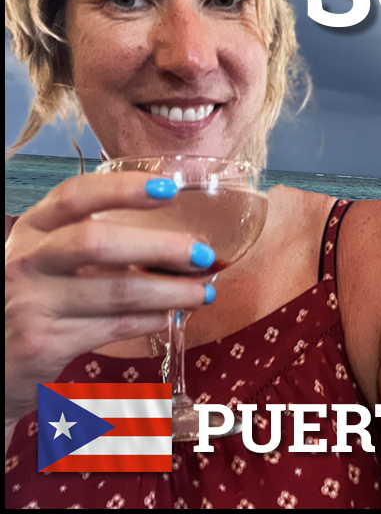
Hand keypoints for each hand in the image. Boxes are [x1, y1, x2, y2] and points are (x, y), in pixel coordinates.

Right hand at [5, 172, 213, 434]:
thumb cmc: (34, 297)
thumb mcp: (50, 259)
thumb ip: (98, 245)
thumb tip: (179, 245)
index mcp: (33, 229)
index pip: (75, 195)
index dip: (123, 188)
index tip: (169, 188)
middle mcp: (28, 261)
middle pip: (96, 242)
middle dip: (160, 247)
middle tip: (203, 254)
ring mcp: (32, 303)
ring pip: (116, 292)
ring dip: (171, 292)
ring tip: (202, 292)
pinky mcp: (43, 343)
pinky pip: (114, 327)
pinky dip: (152, 320)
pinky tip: (171, 316)